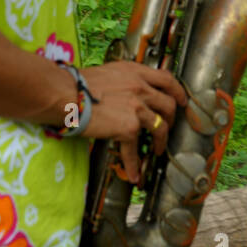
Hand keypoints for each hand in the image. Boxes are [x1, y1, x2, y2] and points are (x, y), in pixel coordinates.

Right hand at [80, 61, 186, 182]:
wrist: (65, 94)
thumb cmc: (77, 84)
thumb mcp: (108, 73)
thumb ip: (123, 80)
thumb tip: (126, 92)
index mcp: (135, 72)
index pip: (166, 79)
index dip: (177, 91)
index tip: (180, 100)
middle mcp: (140, 88)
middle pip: (168, 104)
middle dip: (172, 118)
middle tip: (168, 127)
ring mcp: (137, 107)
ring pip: (160, 127)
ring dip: (160, 141)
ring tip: (156, 150)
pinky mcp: (129, 127)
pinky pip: (135, 149)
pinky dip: (134, 164)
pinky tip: (135, 174)